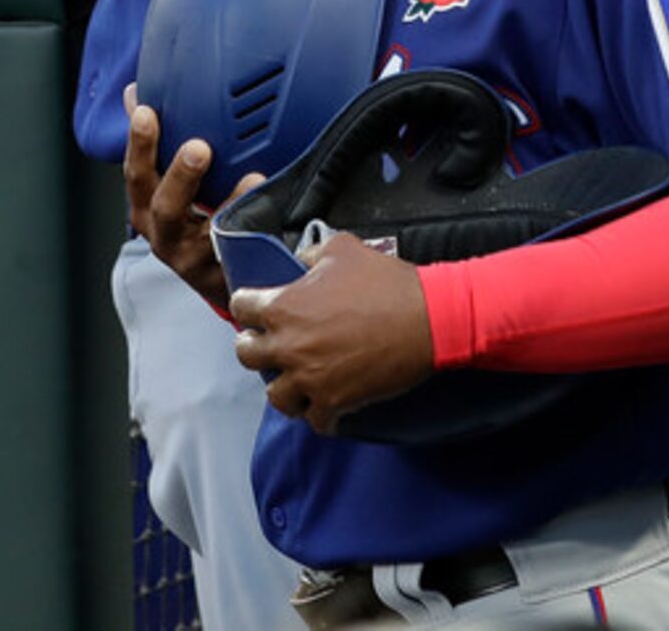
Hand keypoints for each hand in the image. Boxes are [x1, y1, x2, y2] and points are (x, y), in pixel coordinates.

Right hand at [123, 89, 254, 308]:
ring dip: (229, 203)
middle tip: (198, 147)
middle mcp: (167, 236)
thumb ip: (153, 142)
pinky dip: (257, 229)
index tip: (146, 112)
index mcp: (147, 209)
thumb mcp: (167, 185)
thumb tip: (133, 93)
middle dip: (180, 176)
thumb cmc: (191, 223)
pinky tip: (272, 208)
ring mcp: (197, 260)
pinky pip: (243, 251)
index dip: (139, 145)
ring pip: (208, 235)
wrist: (221, 279)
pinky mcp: (226, 275)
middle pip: (166, 208)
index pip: (137, 175)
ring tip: (251, 179)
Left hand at [231, 231, 435, 433]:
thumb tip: (301, 259)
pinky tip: (327, 405)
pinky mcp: (334, 402)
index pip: (240, 307)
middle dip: (255, 347)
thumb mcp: (344, 249)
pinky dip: (319, 414)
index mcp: (285, 306)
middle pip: (246, 355)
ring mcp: (309, 378)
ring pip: (275, 395)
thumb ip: (312, 253)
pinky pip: (313, 420)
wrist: (428, 318)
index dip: (248, 305)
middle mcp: (289, 345)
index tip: (254, 308)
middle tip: (271, 344)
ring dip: (285, 386)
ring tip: (297, 380)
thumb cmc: (387, 283)